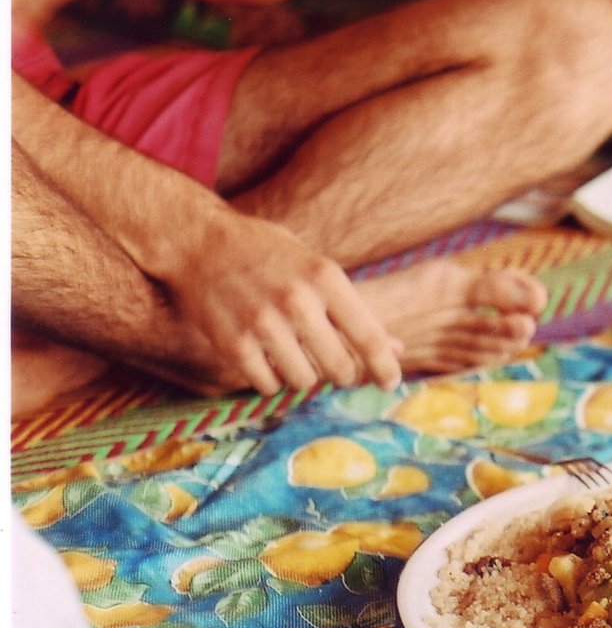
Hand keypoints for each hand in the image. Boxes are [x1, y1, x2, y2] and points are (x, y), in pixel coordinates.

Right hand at [165, 213, 401, 395]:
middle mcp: (298, 302)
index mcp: (326, 279)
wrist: (199, 241)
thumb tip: (396, 350)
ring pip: (305, 382)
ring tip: (296, 356)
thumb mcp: (318, 270)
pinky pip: (268, 385)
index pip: (370, 338)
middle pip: (341, 368)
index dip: (385, 368)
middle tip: (337, 369)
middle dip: (344, 375)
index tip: (390, 383)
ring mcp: (263, 323)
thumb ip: (355, 311)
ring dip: (306, 377)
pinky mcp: (232, 343)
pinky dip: (273, 381)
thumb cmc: (270, 256)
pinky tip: (269, 361)